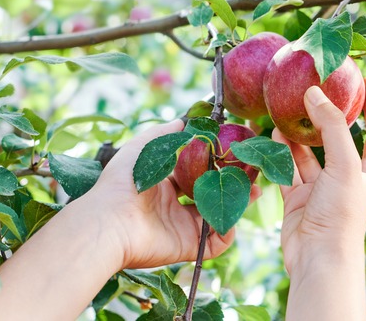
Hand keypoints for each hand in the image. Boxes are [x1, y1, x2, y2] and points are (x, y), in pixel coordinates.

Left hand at [80, 120, 261, 269]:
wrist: (110, 221)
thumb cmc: (121, 183)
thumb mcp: (140, 148)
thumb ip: (162, 133)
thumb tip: (182, 119)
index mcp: (165, 185)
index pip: (197, 174)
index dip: (216, 165)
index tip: (234, 154)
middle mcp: (176, 207)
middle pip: (212, 194)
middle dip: (233, 184)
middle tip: (252, 174)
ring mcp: (183, 227)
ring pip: (218, 215)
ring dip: (238, 204)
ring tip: (254, 191)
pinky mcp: (188, 246)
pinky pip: (216, 243)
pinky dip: (228, 232)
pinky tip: (234, 217)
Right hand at [272, 78, 365, 276]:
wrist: (317, 259)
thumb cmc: (341, 215)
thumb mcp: (345, 165)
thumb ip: (332, 127)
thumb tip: (314, 92)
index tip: (365, 80)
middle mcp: (347, 177)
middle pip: (340, 139)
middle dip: (329, 116)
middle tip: (316, 88)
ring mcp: (322, 188)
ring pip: (310, 153)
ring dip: (300, 133)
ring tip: (287, 109)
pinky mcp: (299, 199)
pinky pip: (289, 169)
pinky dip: (281, 153)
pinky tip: (273, 135)